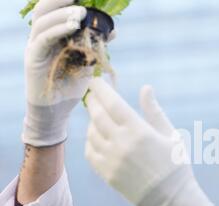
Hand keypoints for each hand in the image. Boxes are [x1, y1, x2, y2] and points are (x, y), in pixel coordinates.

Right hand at [22, 0, 113, 146]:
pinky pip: (43, 39)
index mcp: (52, 36)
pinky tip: (72, 27)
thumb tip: (113, 30)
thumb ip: (96, 45)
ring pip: (43, 22)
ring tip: (80, 13)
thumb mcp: (88, 62)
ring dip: (62, 15)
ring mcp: (35, 47)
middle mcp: (41, 38)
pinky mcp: (33, 59)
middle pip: (44, 10)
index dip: (64, 1)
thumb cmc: (71, 86)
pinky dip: (57, 30)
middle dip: (60, 1)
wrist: (57, 111)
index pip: (54, 11)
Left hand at [85, 78, 214, 205]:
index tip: (95, 81)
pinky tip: (98, 138)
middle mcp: (122, 144)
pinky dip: (90, 141)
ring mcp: (112, 160)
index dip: (101, 89)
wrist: (172, 200)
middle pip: (97, 115)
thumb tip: (146, 88)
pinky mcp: (107, 175)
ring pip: (91, 134)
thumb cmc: (176, 165)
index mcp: (139, 131)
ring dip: (92, 122)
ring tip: (99, 117)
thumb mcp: (171, 135)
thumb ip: (154, 111)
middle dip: (93, 102)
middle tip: (92, 94)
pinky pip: (90, 152)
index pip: (113, 103)